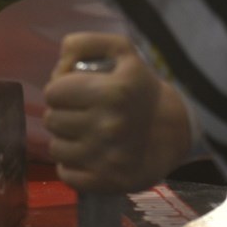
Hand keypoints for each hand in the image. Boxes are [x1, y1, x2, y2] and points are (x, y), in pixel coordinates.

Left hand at [44, 32, 192, 192]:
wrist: (175, 131)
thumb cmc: (140, 88)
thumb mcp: (122, 52)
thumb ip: (85, 43)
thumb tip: (60, 63)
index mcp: (112, 92)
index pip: (53, 92)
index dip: (61, 90)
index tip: (76, 93)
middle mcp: (109, 126)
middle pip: (51, 120)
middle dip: (62, 113)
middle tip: (81, 113)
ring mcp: (108, 158)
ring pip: (55, 148)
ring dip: (65, 140)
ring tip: (84, 134)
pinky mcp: (107, 183)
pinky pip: (66, 175)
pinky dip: (72, 165)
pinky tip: (88, 155)